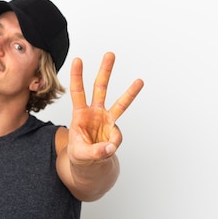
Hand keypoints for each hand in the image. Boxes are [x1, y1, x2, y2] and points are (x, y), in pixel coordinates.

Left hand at [68, 51, 143, 165]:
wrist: (90, 164)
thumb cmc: (80, 155)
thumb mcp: (80, 155)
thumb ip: (94, 152)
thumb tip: (110, 147)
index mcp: (80, 114)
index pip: (77, 92)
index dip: (77, 76)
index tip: (78, 60)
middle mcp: (95, 113)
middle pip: (100, 88)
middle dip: (105, 71)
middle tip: (110, 54)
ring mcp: (107, 120)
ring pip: (120, 103)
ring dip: (130, 92)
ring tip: (140, 81)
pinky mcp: (116, 130)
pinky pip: (117, 138)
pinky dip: (112, 145)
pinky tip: (105, 150)